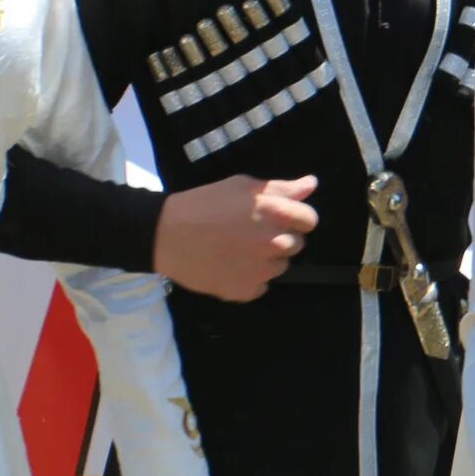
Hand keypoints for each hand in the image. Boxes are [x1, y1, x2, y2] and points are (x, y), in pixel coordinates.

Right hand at [153, 174, 318, 301]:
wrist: (164, 235)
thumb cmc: (204, 204)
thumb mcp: (242, 186)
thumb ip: (281, 188)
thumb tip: (310, 184)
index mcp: (277, 214)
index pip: (310, 220)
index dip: (295, 217)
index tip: (277, 217)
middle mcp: (276, 243)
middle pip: (297, 244)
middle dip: (280, 237)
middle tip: (251, 232)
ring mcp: (261, 271)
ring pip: (279, 266)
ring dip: (266, 259)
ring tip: (238, 249)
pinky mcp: (245, 291)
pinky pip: (259, 286)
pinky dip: (249, 279)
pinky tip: (230, 266)